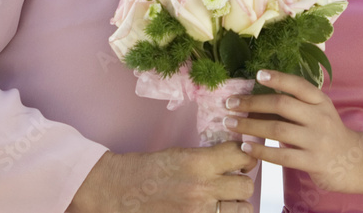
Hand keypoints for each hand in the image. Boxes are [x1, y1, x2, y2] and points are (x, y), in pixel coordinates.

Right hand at [68, 142, 255, 212]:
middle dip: (240, 183)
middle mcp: (203, 188)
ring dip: (235, 204)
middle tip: (230, 182)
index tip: (240, 159)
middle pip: (246, 185)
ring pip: (243, 209)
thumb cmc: (144, 170)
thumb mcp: (178, 155)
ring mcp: (199, 212)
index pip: (241, 155)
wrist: (116, 190)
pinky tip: (211, 209)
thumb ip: (207, 159)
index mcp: (198, 162)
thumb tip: (232, 160)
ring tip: (222, 201)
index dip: (244, 156)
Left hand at [226, 70, 362, 193]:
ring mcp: (318, 140)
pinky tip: (245, 146)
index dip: (278, 78)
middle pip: (282, 104)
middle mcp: (320, 117)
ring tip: (230, 123)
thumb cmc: (328, 134)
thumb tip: (255, 98)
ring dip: (250, 125)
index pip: (298, 85)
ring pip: (278, 129)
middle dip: (252, 102)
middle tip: (230, 103)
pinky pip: (282, 156)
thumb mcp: (318, 113)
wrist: (354, 162)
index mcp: (321, 101)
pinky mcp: (314, 162)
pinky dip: (261, 151)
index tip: (257, 74)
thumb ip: (294, 105)